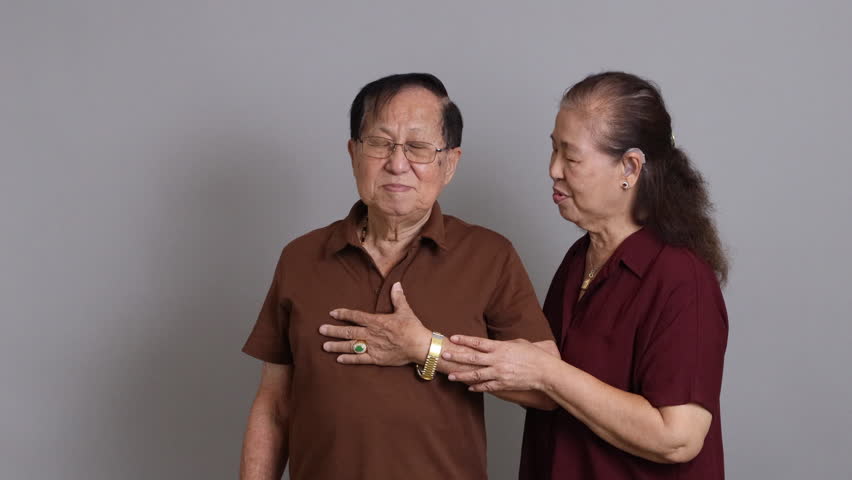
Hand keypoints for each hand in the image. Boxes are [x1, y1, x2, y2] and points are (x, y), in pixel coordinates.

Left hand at [319, 282, 429, 365]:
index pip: (356, 316)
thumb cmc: (412, 328)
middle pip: (348, 331)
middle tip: (321, 329)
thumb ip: (397, 297)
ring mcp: (372, 347)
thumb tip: (396, 284)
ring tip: (324, 346)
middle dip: (333, 330)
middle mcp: (371, 334)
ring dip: (336, 345)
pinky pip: (359, 359)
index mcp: (376, 321)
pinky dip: (349, 359)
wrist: (419, 346)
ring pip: (350, 345)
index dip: (343, 314)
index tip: (332, 313)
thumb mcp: (404, 310)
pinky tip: (338, 359)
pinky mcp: (376, 358)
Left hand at [444, 336, 559, 392]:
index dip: (464, 340)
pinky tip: (468, 387)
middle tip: (444, 355)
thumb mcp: (518, 343)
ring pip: (476, 375)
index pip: (478, 342)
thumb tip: (493, 344)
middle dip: (457, 357)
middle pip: (473, 358)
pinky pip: (487, 386)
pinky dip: (477, 387)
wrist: (545, 372)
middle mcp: (497, 360)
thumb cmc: (534, 355)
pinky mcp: (503, 385)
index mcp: (501, 348)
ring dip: (462, 376)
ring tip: (451, 376)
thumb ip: (503, 344)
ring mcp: (499, 374)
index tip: (452, 338)